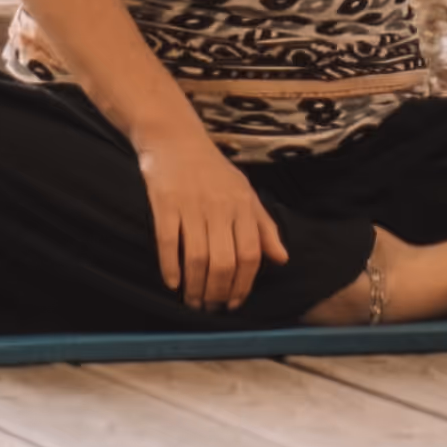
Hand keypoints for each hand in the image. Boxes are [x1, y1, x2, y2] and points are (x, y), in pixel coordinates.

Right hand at [138, 116, 287, 315]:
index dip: (243, 284)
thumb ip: (264, 227)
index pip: (250, 255)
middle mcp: (219, 207)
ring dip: (195, 287)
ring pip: (197, 257)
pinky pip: (168, 242)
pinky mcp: (165, 203)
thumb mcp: (245, 192)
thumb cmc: (213, 169)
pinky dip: (170, 267)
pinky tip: (173, 284)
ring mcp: (191, 205)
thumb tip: (282, 260)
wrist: (175, 138)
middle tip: (211, 308)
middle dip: (218, 292)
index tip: (234, 303)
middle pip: (223, 262)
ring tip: (193, 302)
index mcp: (242, 206)